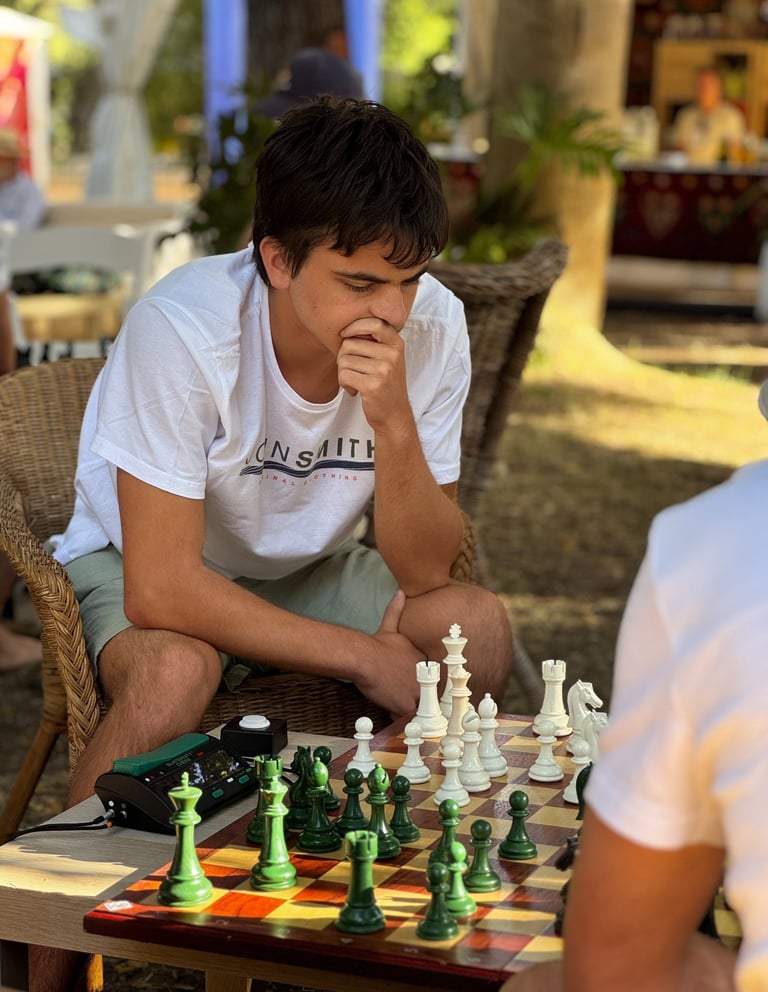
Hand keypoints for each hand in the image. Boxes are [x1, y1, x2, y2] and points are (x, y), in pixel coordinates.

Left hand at [337, 318, 410, 431]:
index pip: (373, 323)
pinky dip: (344, 384)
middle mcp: (392, 355)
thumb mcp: (389, 359)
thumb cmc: (386, 385)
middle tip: (351, 370)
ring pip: (344, 360)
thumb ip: (375, 342)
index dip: (354, 326)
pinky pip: (344, 375)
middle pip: (350, 344)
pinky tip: (354, 390)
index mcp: (396, 344)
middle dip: (343, 357)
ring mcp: (383, 370)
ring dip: (343, 373)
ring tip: (355, 381)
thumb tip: (346, 330)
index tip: (345, 334)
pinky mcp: (372, 385)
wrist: (394, 415)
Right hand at [355, 590, 423, 716]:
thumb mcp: (389, 624)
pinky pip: (407, 717)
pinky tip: (390, 713)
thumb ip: (396, 609)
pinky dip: (398, 718)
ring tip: (400, 709)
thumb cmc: (375, 644)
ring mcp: (416, 691)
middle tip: (406, 699)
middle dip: (418, 698)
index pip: (426, 676)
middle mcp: (423, 676)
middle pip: (426, 692)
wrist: (364, 656)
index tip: (406, 684)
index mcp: (421, 660)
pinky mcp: (406, 704)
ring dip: (411, 709)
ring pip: (418, 706)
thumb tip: (400, 592)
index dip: (417, 682)